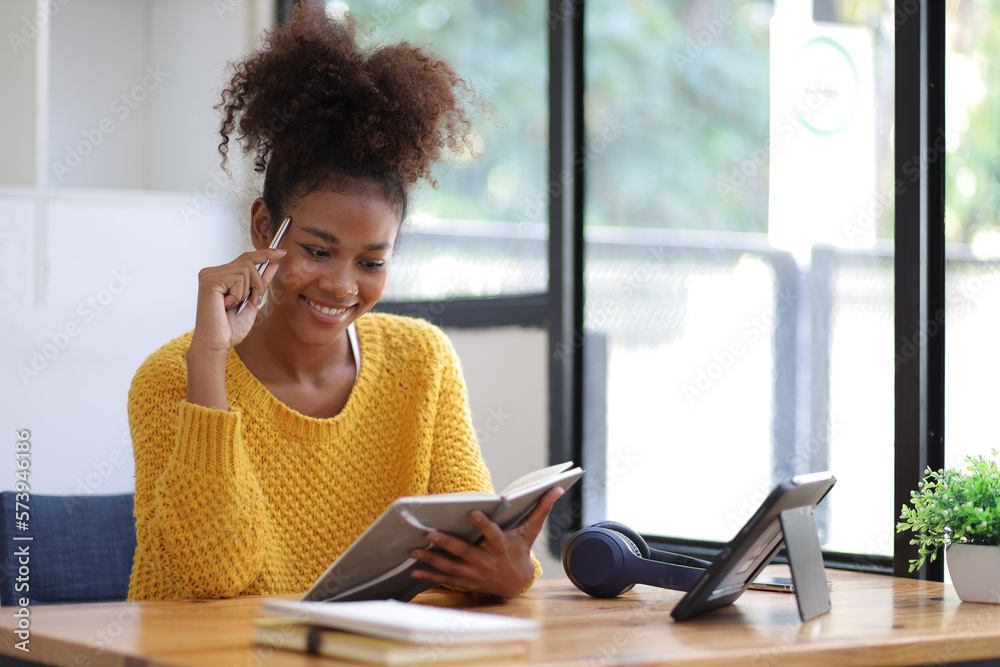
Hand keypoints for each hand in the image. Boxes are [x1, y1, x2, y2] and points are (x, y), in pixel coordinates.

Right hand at [189, 248, 286, 353]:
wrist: (216, 344)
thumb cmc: (229, 328)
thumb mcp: (252, 302)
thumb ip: (261, 283)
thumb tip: (272, 264)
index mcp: (221, 276)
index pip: (245, 258)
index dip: (265, 253)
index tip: (282, 252)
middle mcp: (212, 272)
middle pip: (249, 262)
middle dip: (258, 283)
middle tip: (252, 302)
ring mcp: (209, 275)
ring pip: (246, 270)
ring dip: (249, 291)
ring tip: (235, 306)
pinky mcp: (209, 280)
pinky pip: (238, 279)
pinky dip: (238, 295)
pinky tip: (226, 306)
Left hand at [409, 487, 564, 598]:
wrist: (516, 583)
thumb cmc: (520, 550)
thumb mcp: (530, 531)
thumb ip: (540, 509)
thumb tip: (557, 488)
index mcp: (501, 546)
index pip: (492, 534)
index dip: (483, 524)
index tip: (472, 512)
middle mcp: (486, 561)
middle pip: (463, 551)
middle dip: (445, 543)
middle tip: (428, 533)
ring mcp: (474, 574)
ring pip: (450, 566)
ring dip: (431, 558)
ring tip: (413, 549)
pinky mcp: (465, 582)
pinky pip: (445, 579)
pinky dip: (429, 575)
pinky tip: (414, 568)